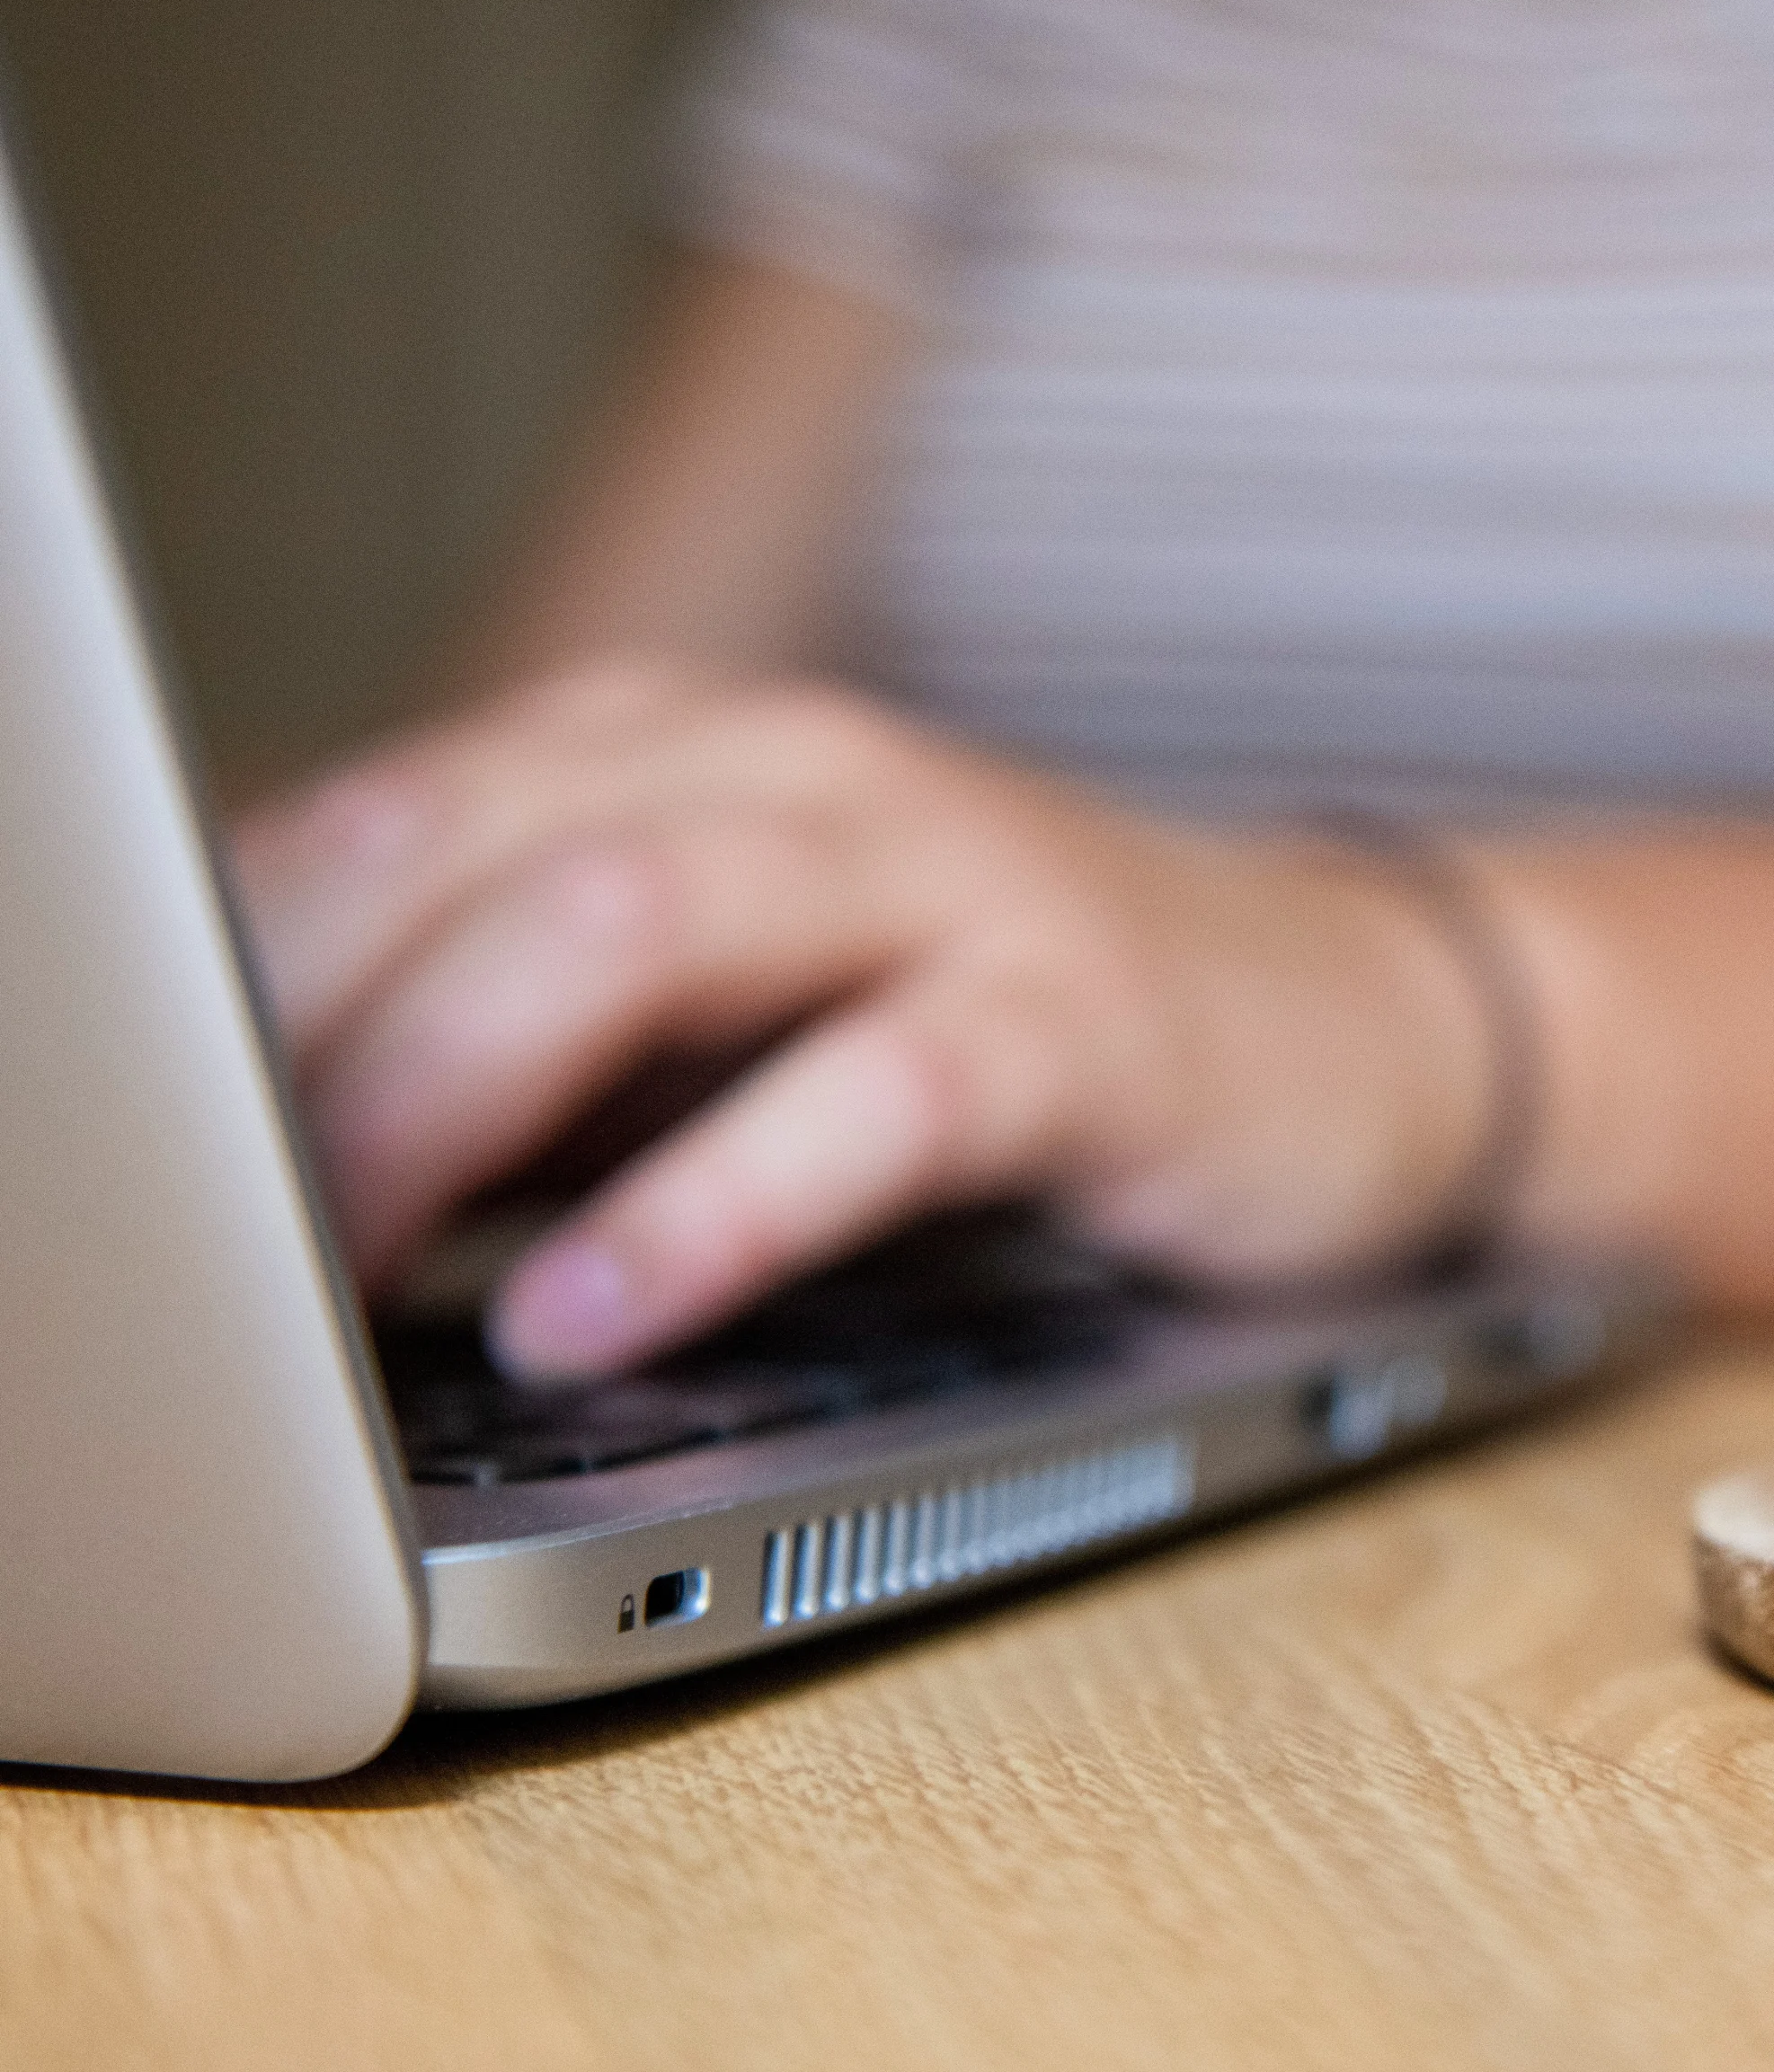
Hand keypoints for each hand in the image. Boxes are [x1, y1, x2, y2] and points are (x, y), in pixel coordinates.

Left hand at [231, 663, 1494, 1377]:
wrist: (1349, 1019)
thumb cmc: (997, 1022)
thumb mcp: (731, 1008)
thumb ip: (534, 1031)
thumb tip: (262, 1147)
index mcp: (674, 755)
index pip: (378, 823)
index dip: (222, 980)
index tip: (126, 1139)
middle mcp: (793, 776)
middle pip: (474, 851)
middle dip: (295, 1038)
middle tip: (201, 1233)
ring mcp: (946, 881)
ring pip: (638, 920)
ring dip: (454, 1085)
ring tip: (341, 1249)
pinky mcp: (1078, 1019)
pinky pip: (868, 1098)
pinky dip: (708, 1210)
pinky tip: (591, 1317)